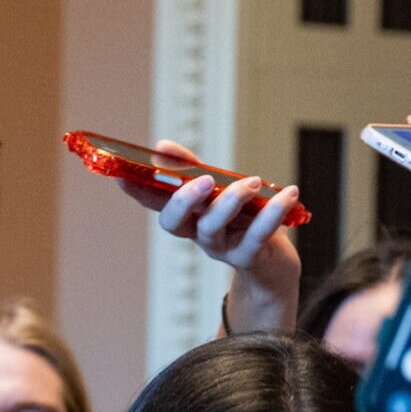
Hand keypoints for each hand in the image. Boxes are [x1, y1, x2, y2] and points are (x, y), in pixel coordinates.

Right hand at [123, 139, 301, 332]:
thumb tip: (162, 146)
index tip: (122, 176)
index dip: (137, 191)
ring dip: (230, 202)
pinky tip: (288, 192)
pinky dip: (273, 212)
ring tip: (252, 181)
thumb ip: (193, 169)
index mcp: (187, 216)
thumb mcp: (219, 192)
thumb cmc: (244, 222)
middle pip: (176, 222)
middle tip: (205, 180)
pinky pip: (257, 236)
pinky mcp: (249, 258)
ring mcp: (221, 248)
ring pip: (212, 228)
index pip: (154, 202)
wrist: (273, 265)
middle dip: (184, 200)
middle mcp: (197, 234)